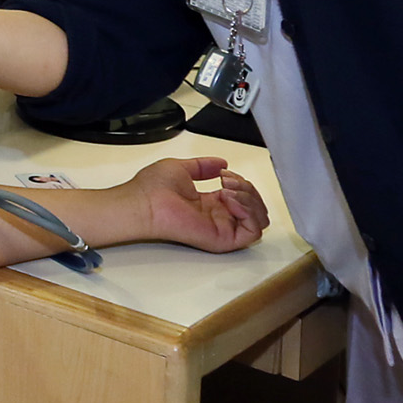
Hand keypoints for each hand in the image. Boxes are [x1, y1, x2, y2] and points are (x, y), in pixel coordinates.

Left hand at [122, 156, 268, 253]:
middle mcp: (218, 217)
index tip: (224, 172)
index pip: (242, 197)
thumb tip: (221, 163)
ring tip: (228, 190)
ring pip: (259, 218)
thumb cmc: (153, 188)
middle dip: (249, 189)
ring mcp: (222, 228)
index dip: (241, 182)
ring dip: (251, 199)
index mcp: (210, 203)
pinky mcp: (223, 239)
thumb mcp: (183, 168)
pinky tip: (230, 200)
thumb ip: (203, 166)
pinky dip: (249, 212)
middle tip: (227, 181)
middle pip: (254, 206)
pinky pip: (254, 231)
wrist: (144, 203)